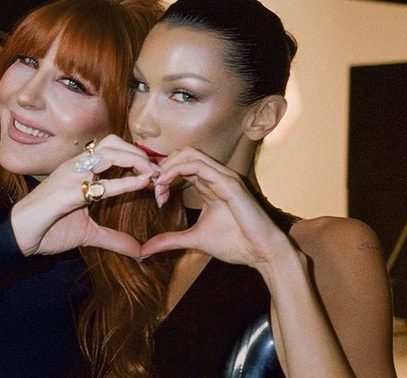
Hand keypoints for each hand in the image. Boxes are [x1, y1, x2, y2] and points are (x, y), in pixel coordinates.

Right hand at [12, 134, 160, 256]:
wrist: (18, 236)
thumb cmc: (48, 229)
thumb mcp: (89, 234)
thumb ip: (114, 239)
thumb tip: (139, 251)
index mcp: (80, 170)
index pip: (113, 150)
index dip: (136, 156)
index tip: (156, 171)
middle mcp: (76, 166)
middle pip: (114, 143)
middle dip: (140, 153)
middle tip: (159, 171)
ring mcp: (71, 175)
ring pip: (110, 153)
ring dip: (137, 161)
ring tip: (154, 175)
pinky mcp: (67, 192)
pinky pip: (100, 183)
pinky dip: (125, 182)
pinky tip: (142, 183)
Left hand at [141, 147, 293, 267]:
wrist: (262, 253)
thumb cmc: (236, 244)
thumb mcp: (194, 240)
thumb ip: (170, 240)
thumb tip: (144, 250)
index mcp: (210, 185)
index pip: (182, 165)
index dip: (163, 174)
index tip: (153, 193)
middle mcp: (217, 176)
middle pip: (184, 153)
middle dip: (163, 166)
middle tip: (151, 187)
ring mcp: (224, 177)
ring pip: (190, 153)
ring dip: (168, 166)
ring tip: (157, 185)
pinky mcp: (229, 183)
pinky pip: (200, 166)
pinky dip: (178, 170)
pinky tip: (166, 185)